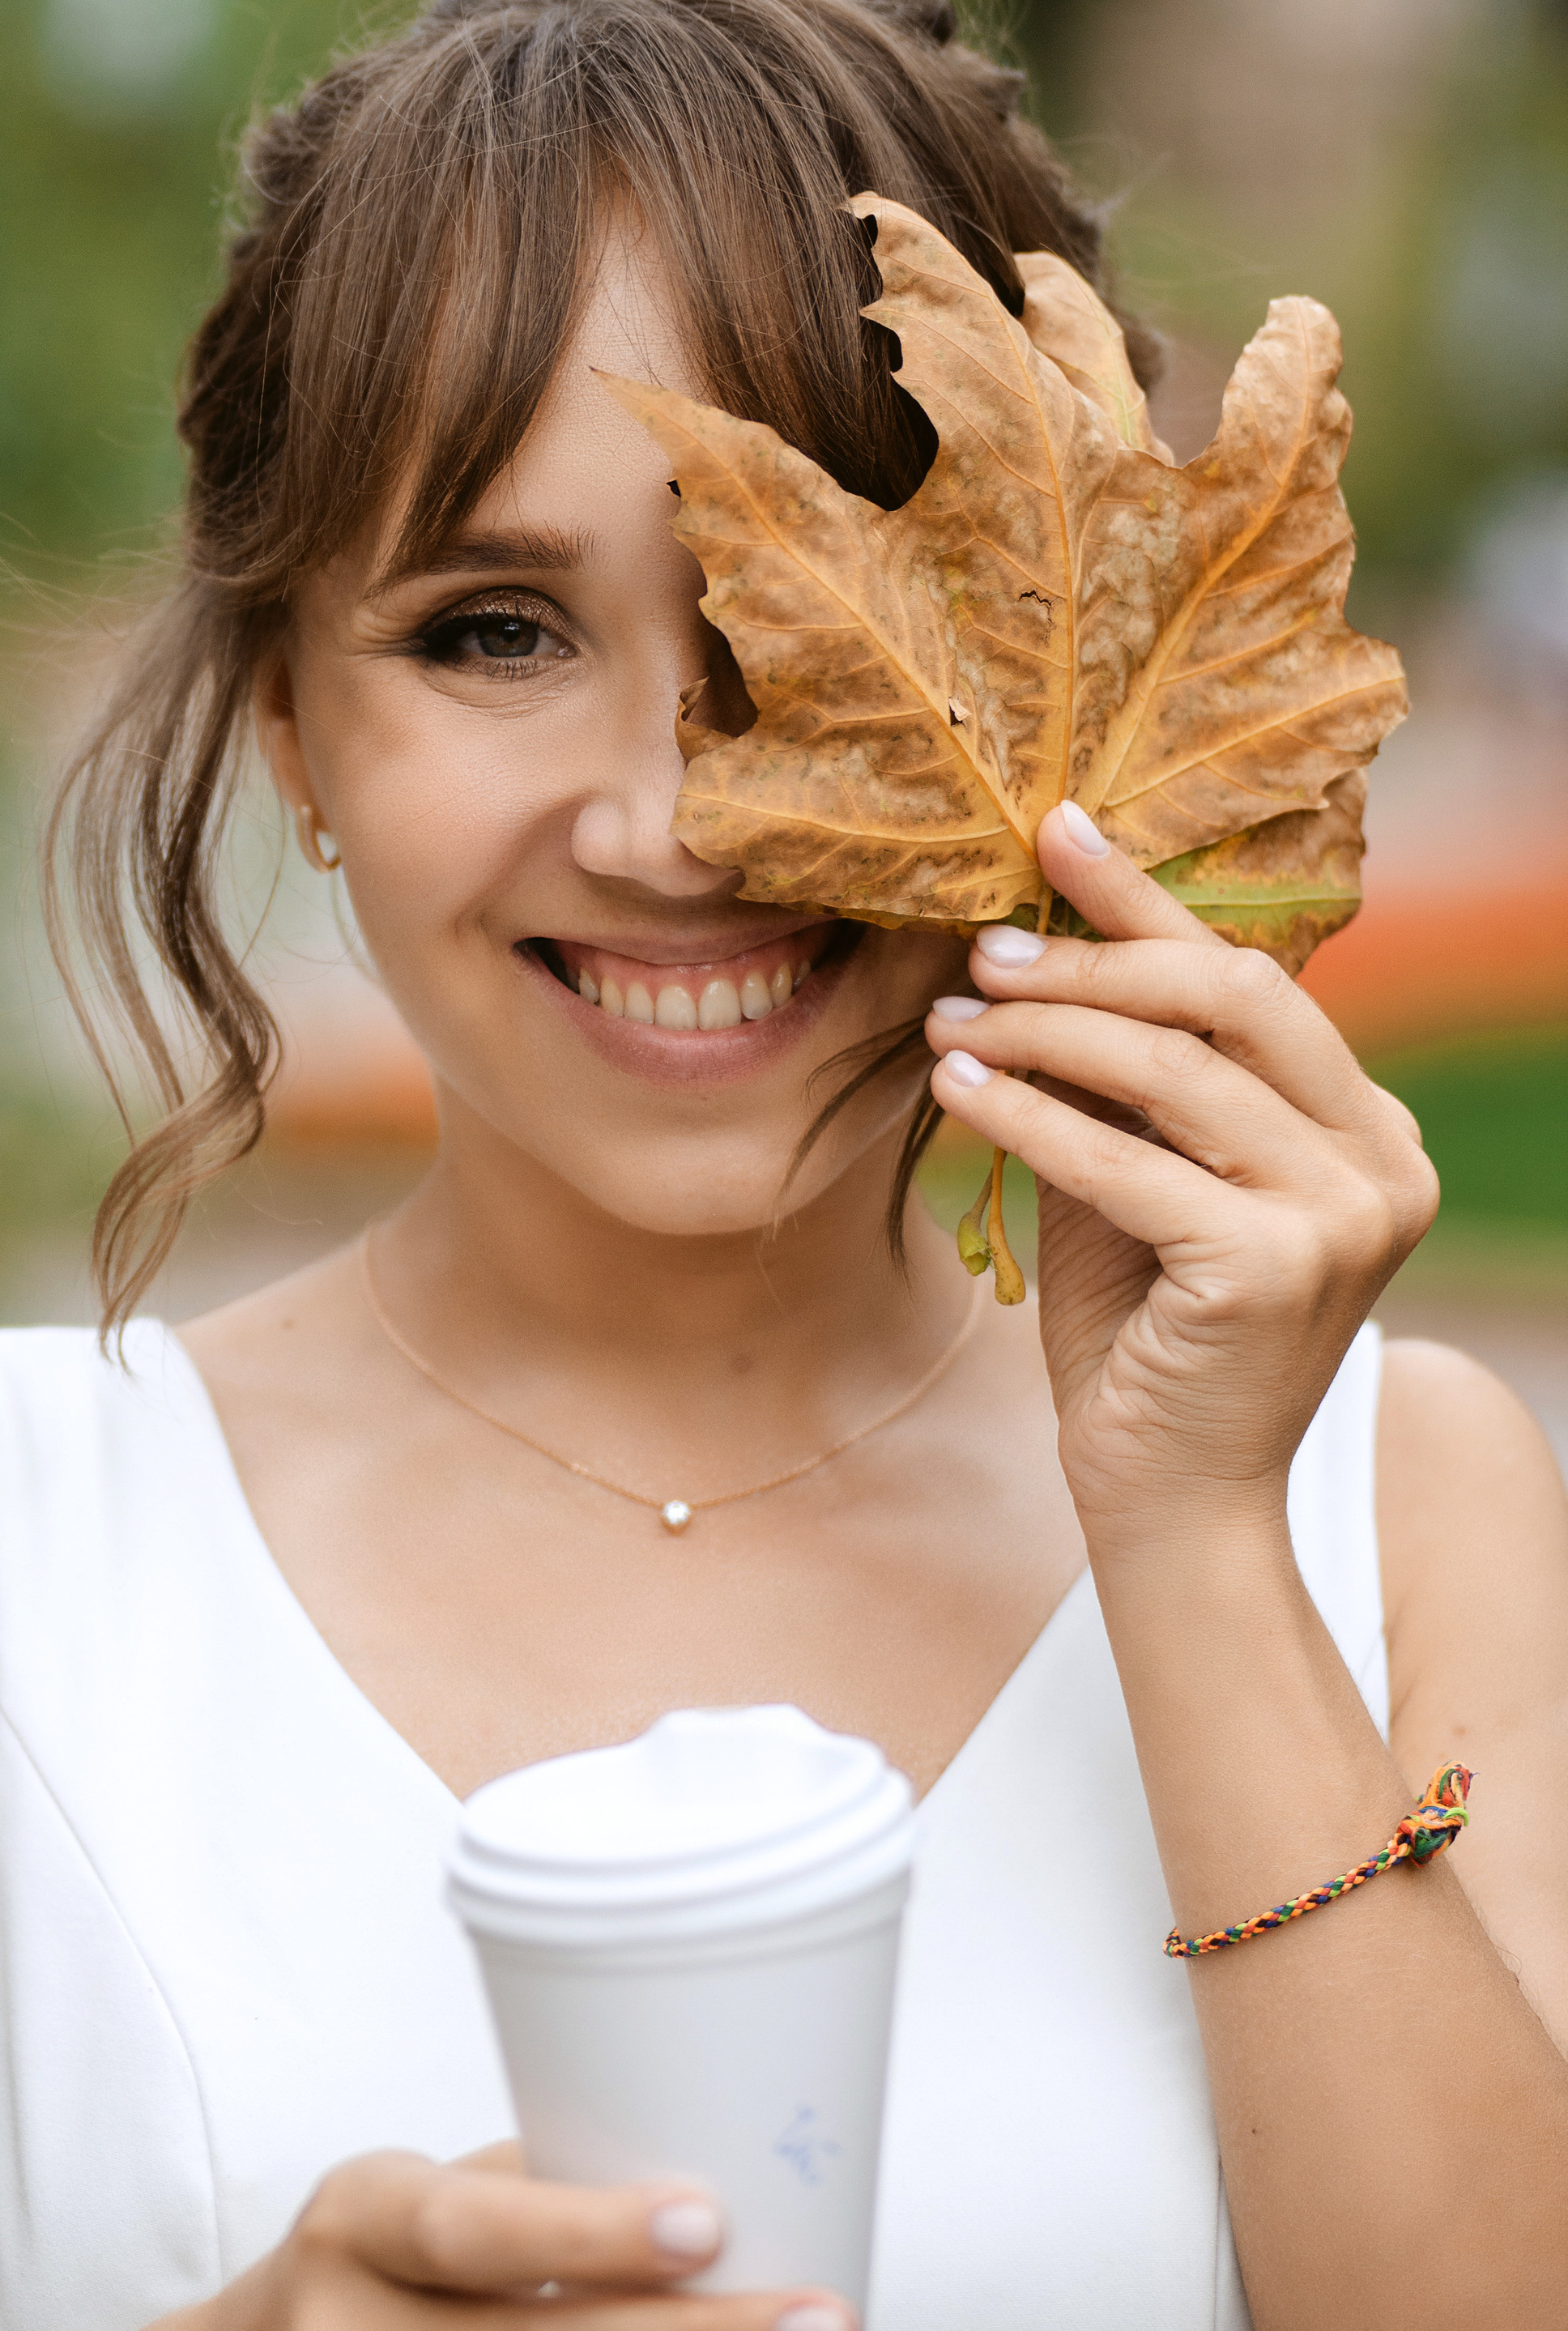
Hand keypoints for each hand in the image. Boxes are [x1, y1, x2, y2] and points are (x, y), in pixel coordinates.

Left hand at [922, 802, 1438, 1547]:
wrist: (1170, 1499)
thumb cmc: (1142, 1333)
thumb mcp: (1138, 1176)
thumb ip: (1124, 1077)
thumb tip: (1035, 941)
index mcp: (1366, 1126)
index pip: (1250, 979)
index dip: (1147, 900)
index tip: (1056, 830)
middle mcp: (1383, 1159)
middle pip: (1231, 998)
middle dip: (1093, 959)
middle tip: (982, 952)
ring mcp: (1343, 1215)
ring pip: (1172, 1069)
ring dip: (1042, 1032)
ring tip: (948, 1021)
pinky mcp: (1272, 1270)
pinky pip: (1121, 1160)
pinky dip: (1026, 1116)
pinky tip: (955, 1092)